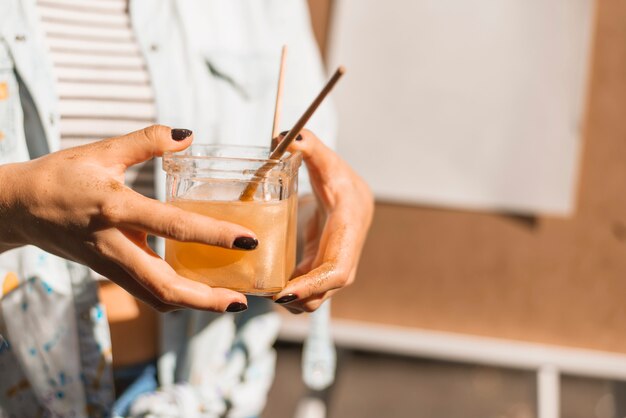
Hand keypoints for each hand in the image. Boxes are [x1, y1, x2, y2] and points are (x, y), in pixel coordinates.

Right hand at [0, 125, 254, 311]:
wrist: (16, 207)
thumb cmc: (59, 177)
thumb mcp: (101, 152)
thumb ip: (146, 141)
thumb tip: (187, 135)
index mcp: (116, 208)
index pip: (174, 226)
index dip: (215, 236)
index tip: (248, 241)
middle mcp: (113, 244)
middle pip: (165, 287)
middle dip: (206, 300)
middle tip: (241, 302)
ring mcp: (109, 264)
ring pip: (155, 298)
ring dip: (193, 305)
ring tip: (227, 301)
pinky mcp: (107, 272)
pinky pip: (145, 292)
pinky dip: (175, 297)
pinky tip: (197, 289)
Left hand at [273, 130, 373, 312]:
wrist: (353, 193)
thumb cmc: (339, 177)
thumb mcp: (325, 159)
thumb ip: (309, 146)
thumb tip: (288, 137)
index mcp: (349, 228)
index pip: (337, 269)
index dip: (313, 285)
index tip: (284, 294)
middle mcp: (346, 251)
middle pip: (326, 290)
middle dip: (299, 299)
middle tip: (266, 297)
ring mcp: (337, 262)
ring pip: (319, 294)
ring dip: (295, 298)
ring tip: (264, 292)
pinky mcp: (323, 265)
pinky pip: (310, 285)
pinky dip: (293, 289)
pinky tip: (271, 283)